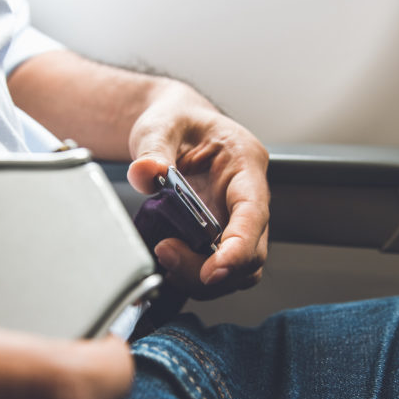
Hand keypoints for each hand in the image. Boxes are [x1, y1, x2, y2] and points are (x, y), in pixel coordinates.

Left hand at [126, 82, 269, 299]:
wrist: (174, 126)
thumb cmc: (177, 121)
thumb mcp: (161, 125)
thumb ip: (153, 149)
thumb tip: (145, 173)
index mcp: (245, 164)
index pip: (253, 214)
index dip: (238, 248)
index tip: (213, 270)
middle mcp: (249, 197)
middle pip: (251, 253)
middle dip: (211, 269)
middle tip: (166, 254)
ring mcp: (235, 220)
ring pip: (238, 270)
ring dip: (202, 278)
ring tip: (164, 257)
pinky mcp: (219, 235)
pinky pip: (217, 267)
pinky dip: (194, 276)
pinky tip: (168, 263)